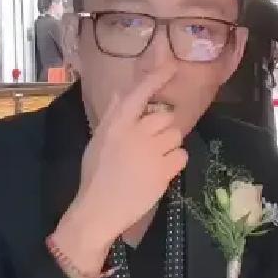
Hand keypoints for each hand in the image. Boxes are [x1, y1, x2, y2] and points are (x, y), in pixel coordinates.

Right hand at [51, 66, 187, 277]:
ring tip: (152, 163)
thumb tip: (120, 93)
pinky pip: (182, 156)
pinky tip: (159, 173)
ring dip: (169, 147)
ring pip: (176, 136)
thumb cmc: (95, 177)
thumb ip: (112, 117)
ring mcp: (151, 152)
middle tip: (150, 147)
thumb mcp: (97, 143)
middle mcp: (135, 134)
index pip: (139, 95)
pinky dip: (175, 163)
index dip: (156, 78)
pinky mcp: (164, 171)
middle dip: (162, 130)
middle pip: (165, 118)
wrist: (98, 210)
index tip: (171, 67)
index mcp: (116, 126)